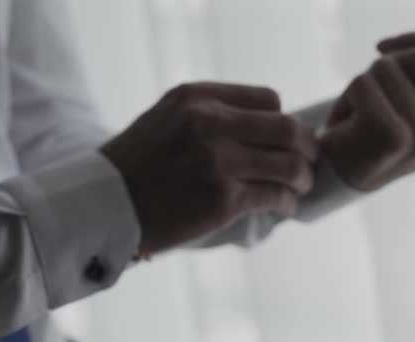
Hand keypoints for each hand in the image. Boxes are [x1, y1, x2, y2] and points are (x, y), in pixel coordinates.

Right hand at [100, 82, 317, 253]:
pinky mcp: (222, 200)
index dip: (282, 120)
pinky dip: (288, 202)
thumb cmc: (140, 162)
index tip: (283, 138)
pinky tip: (285, 205)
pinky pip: (275, 196)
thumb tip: (270, 121)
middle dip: (308, 147)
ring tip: (302, 185)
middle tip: (309, 161)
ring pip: (290, 164)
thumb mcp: (169, 115)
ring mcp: (218, 162)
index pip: (269, 99)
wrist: (105, 204)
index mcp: (198, 97)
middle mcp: (210, 123)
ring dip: (304, 177)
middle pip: (288, 129)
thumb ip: (215, 110)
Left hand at [321, 7, 414, 190]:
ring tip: (362, 113)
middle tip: (374, 101)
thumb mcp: (414, 84)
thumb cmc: (377, 123)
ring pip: (390, 66)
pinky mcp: (396, 139)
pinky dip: (350, 93)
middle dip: (387, 66)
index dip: (411, 44)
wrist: (341, 172)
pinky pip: (365, 82)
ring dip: (367, 81)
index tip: (386, 66)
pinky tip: (349, 122)